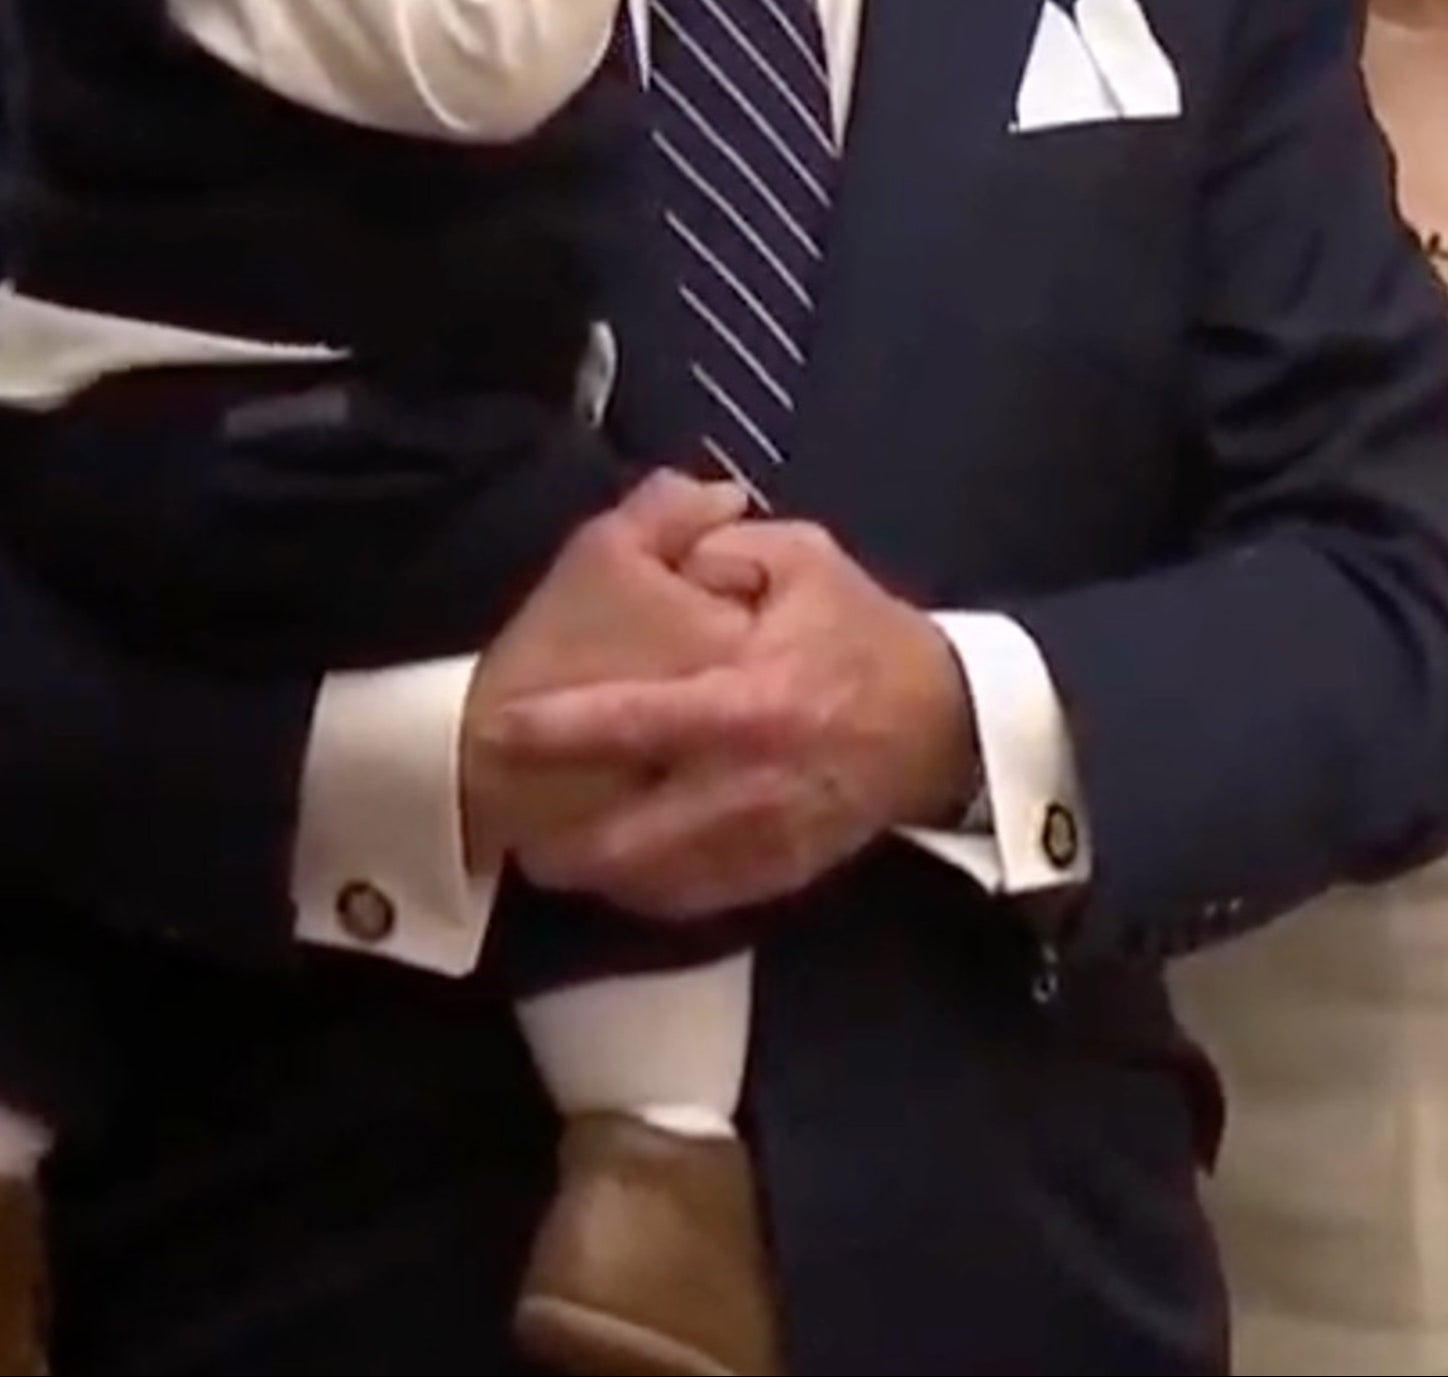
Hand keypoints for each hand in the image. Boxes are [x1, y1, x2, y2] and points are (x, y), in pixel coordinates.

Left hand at [480, 517, 975, 920]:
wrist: (945, 723)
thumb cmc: (863, 634)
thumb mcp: (805, 559)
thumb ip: (725, 546)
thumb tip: (663, 556)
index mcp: (748, 699)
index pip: (635, 721)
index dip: (560, 730)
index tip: (501, 729)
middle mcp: (748, 783)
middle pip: (629, 838)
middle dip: (559, 841)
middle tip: (508, 824)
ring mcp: (764, 840)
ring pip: (654, 882)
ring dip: (594, 873)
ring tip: (548, 852)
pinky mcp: (779, 875)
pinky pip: (695, 901)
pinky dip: (647, 891)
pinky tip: (618, 871)